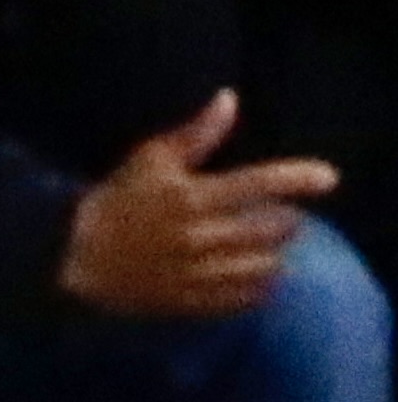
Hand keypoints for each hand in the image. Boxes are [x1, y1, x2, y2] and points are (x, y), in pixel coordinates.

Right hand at [63, 91, 334, 320]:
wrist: (73, 255)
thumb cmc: (117, 200)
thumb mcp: (150, 159)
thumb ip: (196, 134)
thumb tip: (229, 99)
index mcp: (192, 197)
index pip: (260, 184)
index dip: (300, 179)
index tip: (327, 178)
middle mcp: (201, 236)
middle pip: (273, 229)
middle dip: (287, 220)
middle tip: (282, 216)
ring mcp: (198, 273)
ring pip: (265, 266)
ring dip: (276, 254)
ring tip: (270, 247)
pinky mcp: (192, 301)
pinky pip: (245, 298)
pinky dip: (262, 286)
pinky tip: (258, 276)